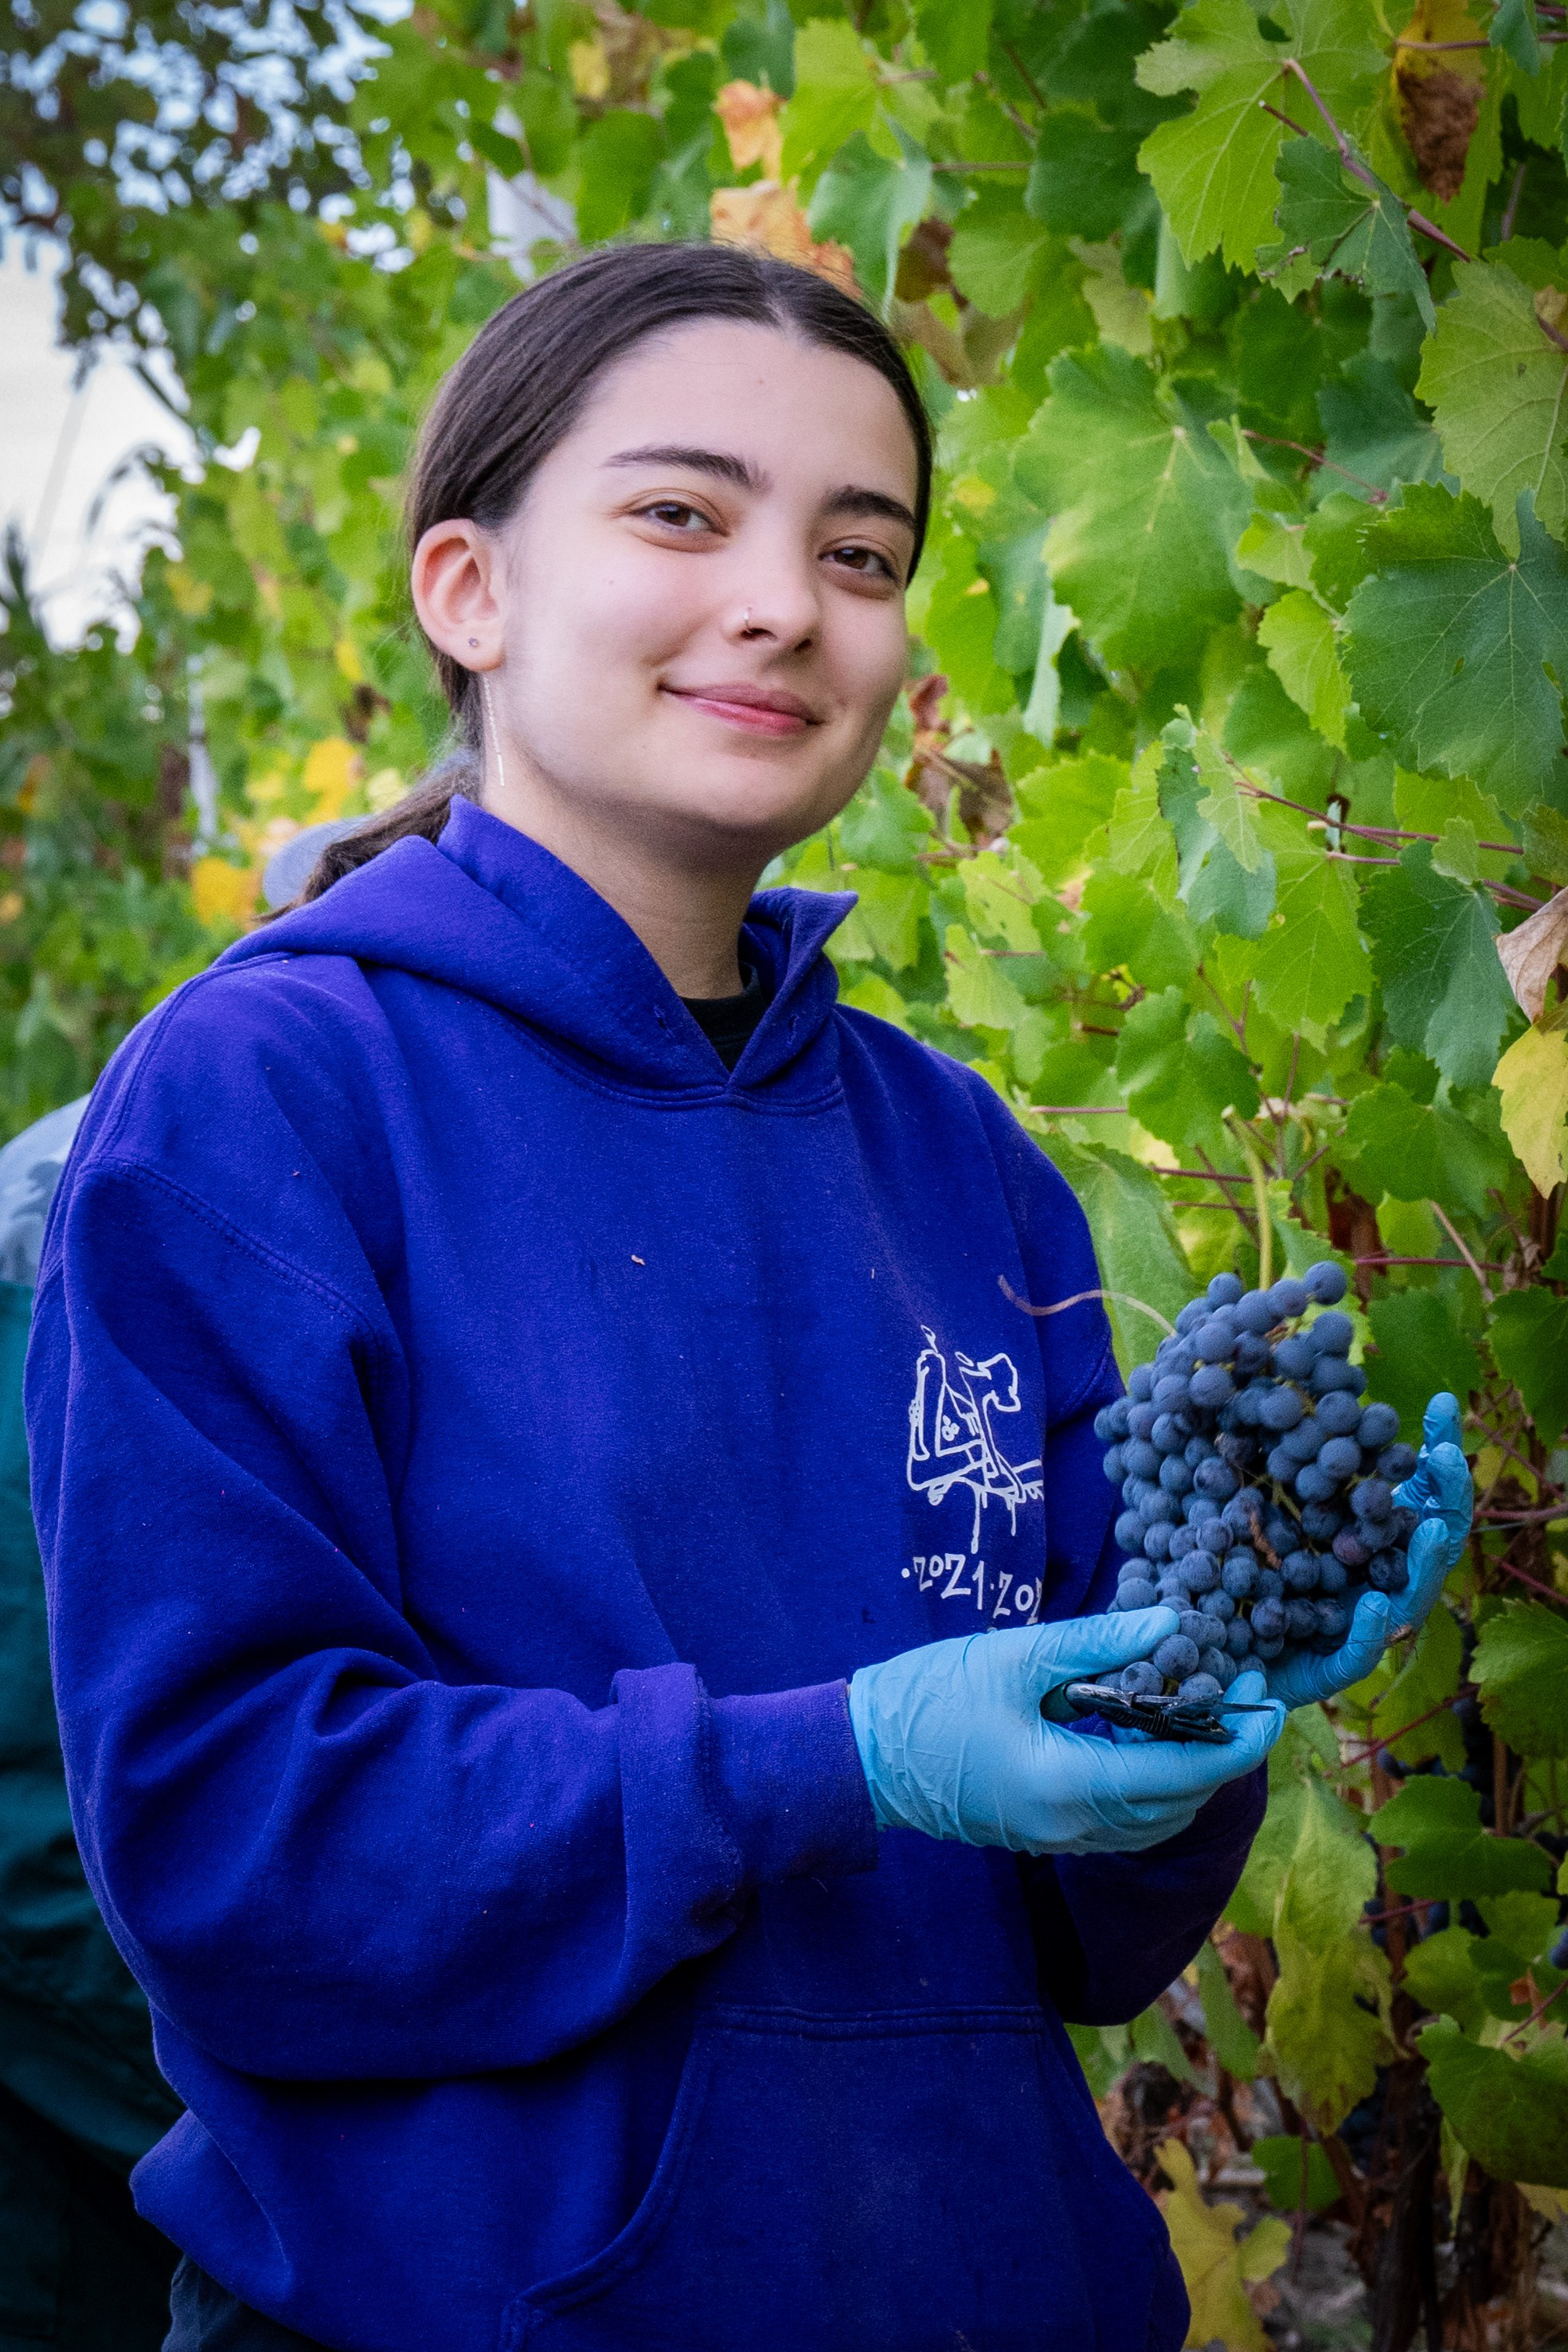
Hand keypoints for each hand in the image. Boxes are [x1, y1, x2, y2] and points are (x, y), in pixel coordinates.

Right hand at [847, 1609, 1283, 1856]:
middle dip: (1224, 1752)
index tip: (1270, 1703)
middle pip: (1179, 1804)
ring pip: (1156, 1819)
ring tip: (1204, 1706)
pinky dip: (1153, 1782)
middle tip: (1242, 1689)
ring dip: (1191, 1771)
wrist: (859, 1757)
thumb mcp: (1014, 1656)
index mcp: (1068, 1786)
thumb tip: (1171, 1623)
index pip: (1182, 1776)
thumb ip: (1098, 1643)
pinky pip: (1124, 1819)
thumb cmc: (927, 1699)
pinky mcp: (1045, 1832)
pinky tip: (1148, 1732)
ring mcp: (1058, 1838)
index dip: (1238, 1743)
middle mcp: (1072, 1827)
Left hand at [1260, 1392, 1473, 1710]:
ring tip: (1433, 1528)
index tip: (1441, 1407)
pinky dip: (1369, 1627)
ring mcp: (1366, 1629)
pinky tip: (1373, 1602)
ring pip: (1409, 1598)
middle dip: (1444, 1500)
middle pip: (1429, 1544)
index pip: (1423, 1498)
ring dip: (1424, 1561)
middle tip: (1447, 1460)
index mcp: (1376, 1546)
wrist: (1218, 1650)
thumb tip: (1300, 1396)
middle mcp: (1382, 1584)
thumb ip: (1295, 1468)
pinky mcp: (1335, 1669)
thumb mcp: (1270, 1508)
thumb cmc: (1254, 1572)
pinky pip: (1358, 1652)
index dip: (1435, 1454)